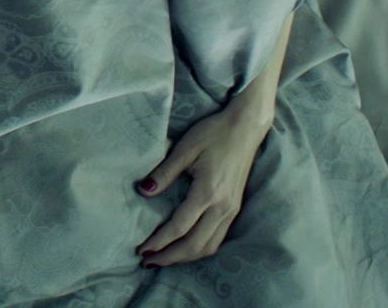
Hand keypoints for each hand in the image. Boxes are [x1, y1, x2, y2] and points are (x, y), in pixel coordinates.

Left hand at [134, 106, 269, 267]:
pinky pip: (217, 238)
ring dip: (185, 256)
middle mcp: (222, 207)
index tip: (142, 250)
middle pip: (195, 245)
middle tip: (147, 261)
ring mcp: (231, 209)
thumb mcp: (185, 148)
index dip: (159, 242)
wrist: (245, 127)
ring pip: (209, 246)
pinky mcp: (235, 208)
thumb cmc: (213, 133)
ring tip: (163, 258)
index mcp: (208, 192)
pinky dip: (200, 249)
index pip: (180, 227)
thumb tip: (144, 191)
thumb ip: (164, 172)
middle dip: (170, 257)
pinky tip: (187, 247)